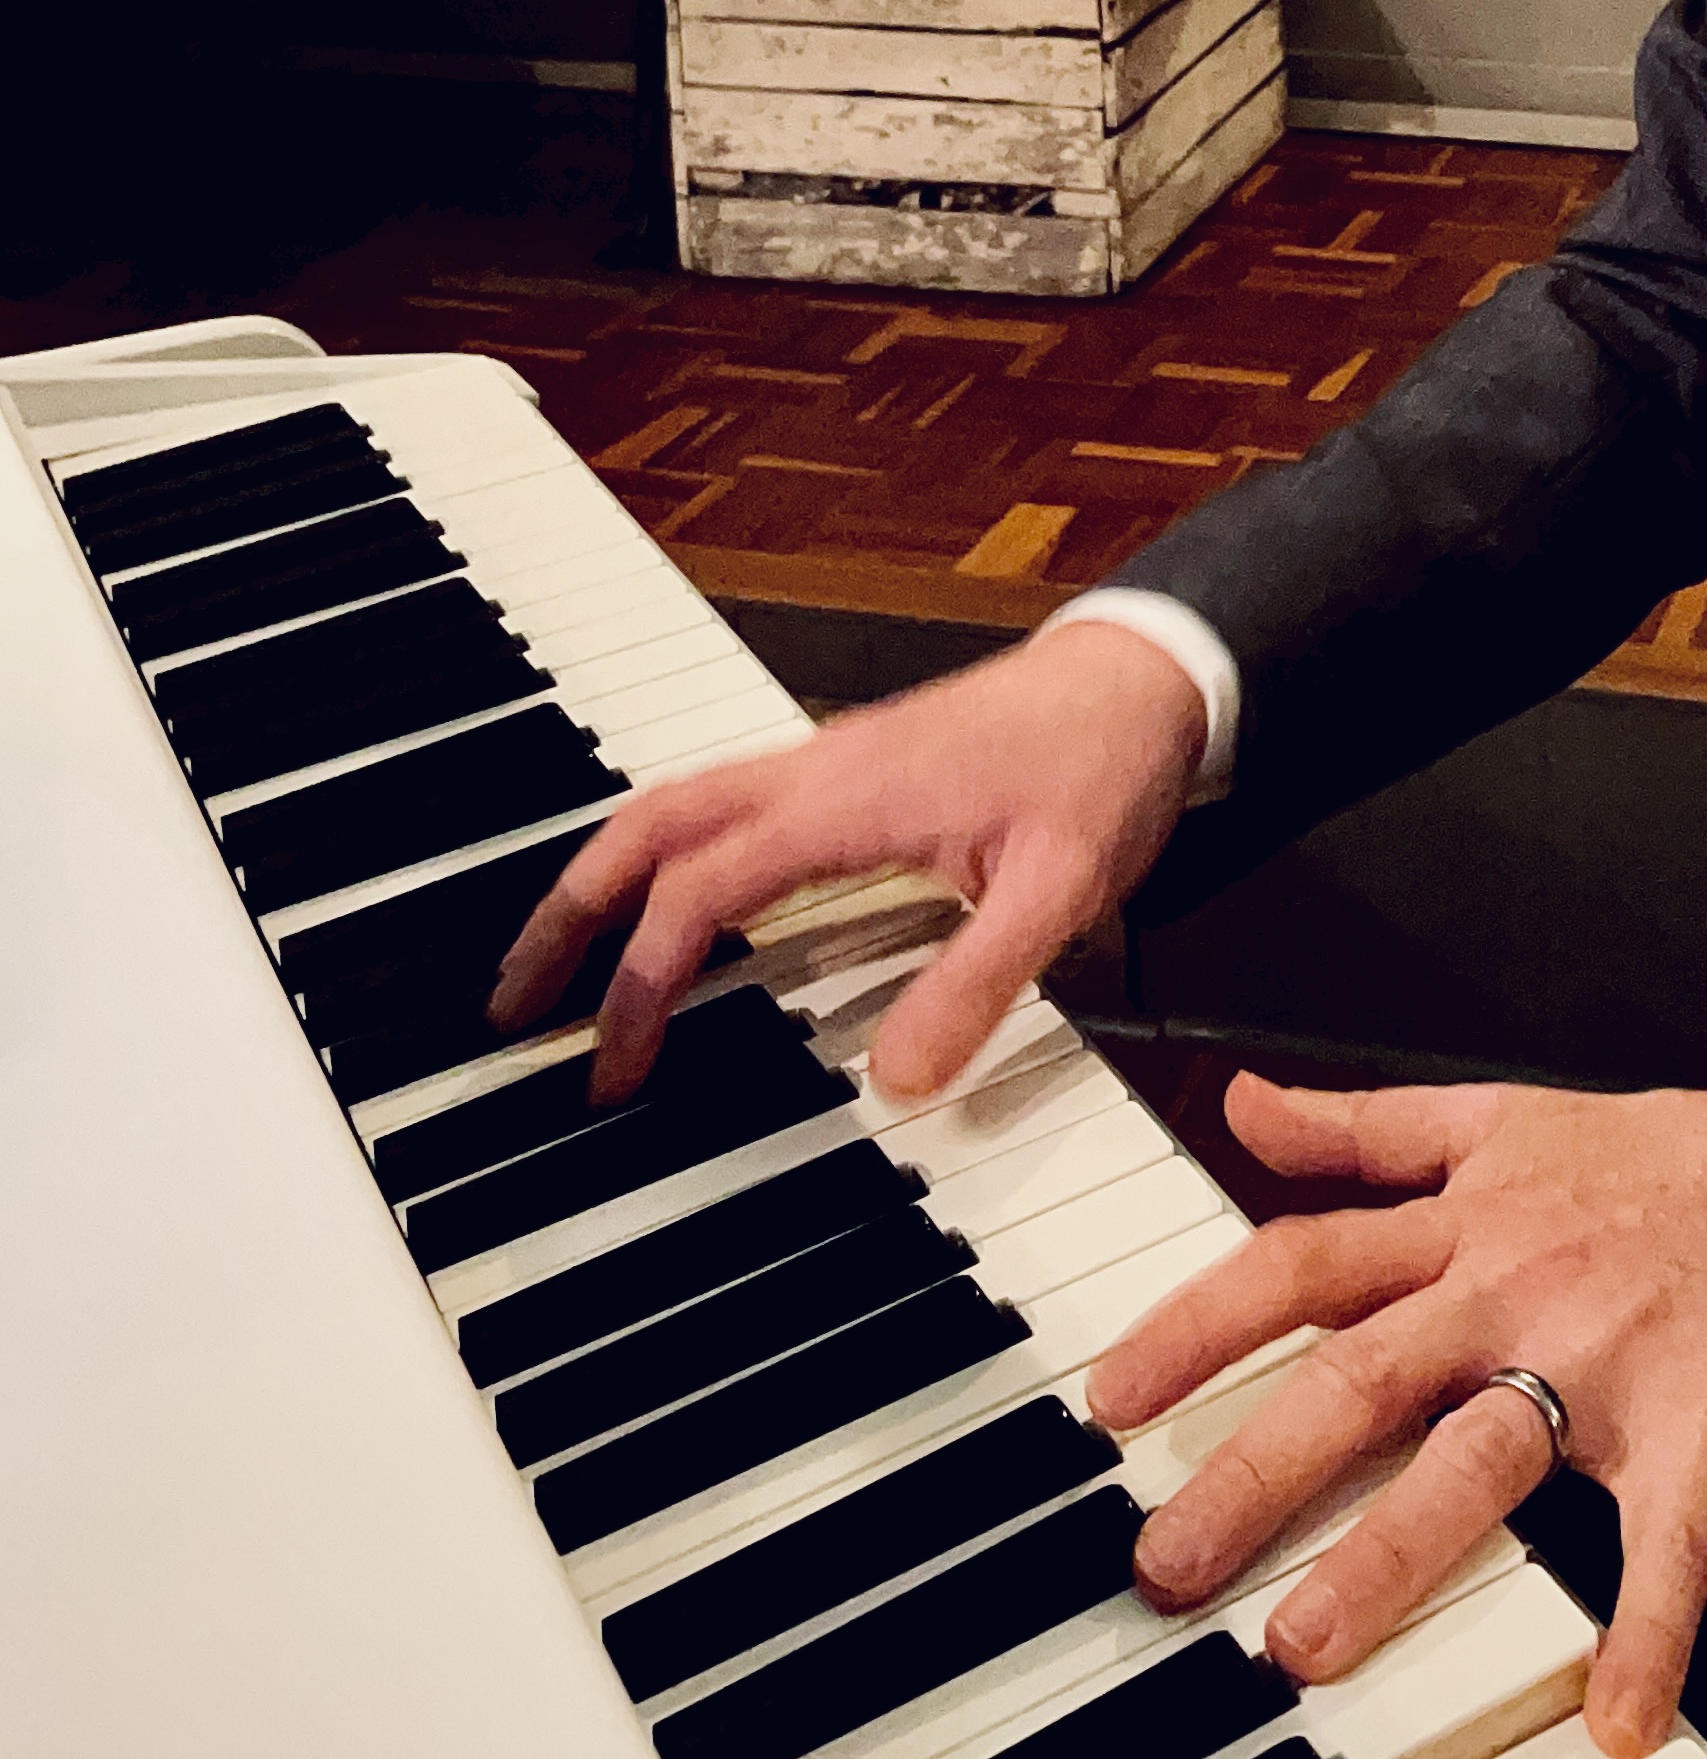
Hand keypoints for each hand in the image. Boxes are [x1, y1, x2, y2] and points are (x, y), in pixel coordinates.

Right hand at [487, 622, 1206, 1101]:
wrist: (1142, 676)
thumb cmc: (1099, 766)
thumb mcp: (1062, 888)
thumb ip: (977, 983)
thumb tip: (894, 1082)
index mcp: (847, 798)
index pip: (702, 889)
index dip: (643, 981)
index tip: (614, 1067)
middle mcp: (814, 772)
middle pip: (646, 827)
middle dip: (566, 913)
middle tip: (511, 1005)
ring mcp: (824, 766)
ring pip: (671, 807)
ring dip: (602, 882)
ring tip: (555, 967)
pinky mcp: (844, 774)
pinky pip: (719, 809)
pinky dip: (661, 861)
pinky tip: (662, 915)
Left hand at [1086, 1072, 1706, 1758]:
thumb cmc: (1653, 1162)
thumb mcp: (1495, 1112)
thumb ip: (1363, 1125)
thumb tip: (1245, 1102)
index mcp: (1460, 1225)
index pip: (1300, 1265)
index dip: (1198, 1323)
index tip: (1112, 1395)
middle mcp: (1510, 1293)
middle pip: (1359, 1378)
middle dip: (1253, 1470)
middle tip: (1167, 1562)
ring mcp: (1600, 1366)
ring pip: (1477, 1461)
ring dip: (1390, 1558)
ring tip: (1308, 1646)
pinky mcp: (1695, 1432)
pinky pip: (1669, 1545)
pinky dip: (1650, 1634)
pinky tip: (1623, 1721)